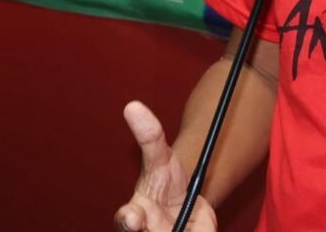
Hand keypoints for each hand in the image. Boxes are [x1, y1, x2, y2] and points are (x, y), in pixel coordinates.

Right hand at [114, 101, 216, 231]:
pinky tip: (198, 227)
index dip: (128, 220)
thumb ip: (149, 137)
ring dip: (181, 230)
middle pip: (146, 231)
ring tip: (185, 225)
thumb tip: (132, 106)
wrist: (187, 206)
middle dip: (150, 229)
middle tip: (147, 223)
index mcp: (135, 215)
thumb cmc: (166, 181)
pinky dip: (200, 230)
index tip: (133, 219)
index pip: (126, 220)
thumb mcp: (160, 157)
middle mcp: (146, 230)